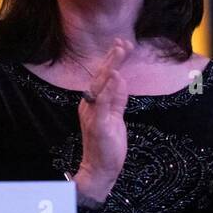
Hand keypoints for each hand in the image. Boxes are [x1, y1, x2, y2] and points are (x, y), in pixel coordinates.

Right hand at [73, 38, 132, 203]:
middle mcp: (90, 106)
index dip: (111, 60)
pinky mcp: (99, 125)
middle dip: (112, 58)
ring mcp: (93, 115)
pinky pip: (104, 104)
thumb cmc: (106, 143)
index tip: (121, 44)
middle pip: (101, 77)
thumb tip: (120, 79)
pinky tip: (116, 76)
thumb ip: (117, 99)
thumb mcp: (115, 117)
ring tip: (120, 51)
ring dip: (111, 67)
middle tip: (122, 42)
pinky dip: (109, 89)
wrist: (99, 169)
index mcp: (93, 103)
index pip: (103, 77)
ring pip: (101, 85)